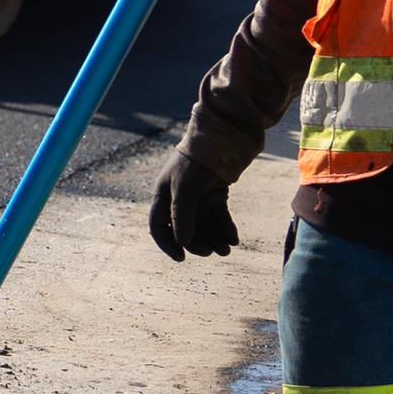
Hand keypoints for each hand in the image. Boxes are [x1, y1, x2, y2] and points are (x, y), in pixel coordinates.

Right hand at [145, 144, 238, 261]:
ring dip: (214, 238)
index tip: (182, 258)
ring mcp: (199, 195)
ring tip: (227, 249)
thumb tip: (183, 243)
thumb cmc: (199, 159)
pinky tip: (233, 240)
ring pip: (205, 224)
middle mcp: (179, 196)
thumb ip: (182, 216)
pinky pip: (219, 216)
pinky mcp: (217, 191)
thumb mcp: (185, 188)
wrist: (225, 135)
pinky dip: (225, 229)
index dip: (168, 244)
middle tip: (214, 252)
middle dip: (198, 243)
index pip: (159, 226)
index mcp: (164, 194)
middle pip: (185, 229)